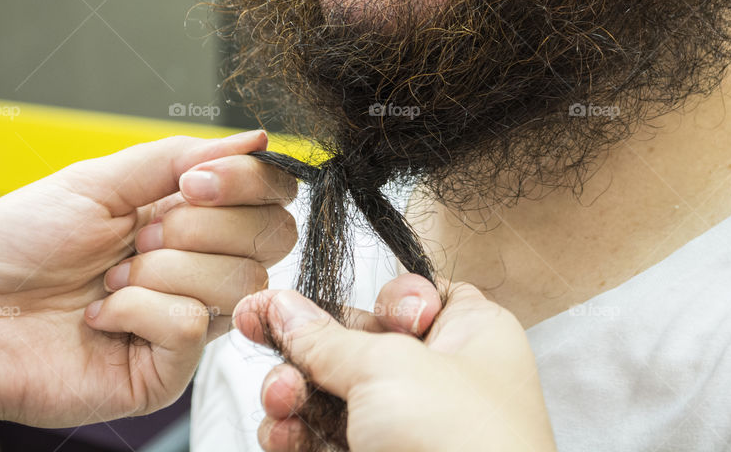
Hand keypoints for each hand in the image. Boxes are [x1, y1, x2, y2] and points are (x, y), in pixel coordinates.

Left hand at [0, 130, 296, 434]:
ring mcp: (189, 319)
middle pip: (272, 238)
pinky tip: (100, 314)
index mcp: (192, 216)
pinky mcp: (168, 369)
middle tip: (141, 234)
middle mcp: (201, 267)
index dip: (249, 183)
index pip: (271, 196)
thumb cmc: (19, 244)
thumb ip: (180, 157)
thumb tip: (257, 139)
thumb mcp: (98, 181)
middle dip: (202, 227)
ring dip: (162, 271)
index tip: (193, 182)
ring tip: (110, 279)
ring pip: (237, 282)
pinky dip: (138, 310)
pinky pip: (190, 326)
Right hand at [233, 274, 556, 451]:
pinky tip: (281, 434)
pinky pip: (326, 442)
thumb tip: (285, 309)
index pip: (416, 298)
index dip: (373, 298)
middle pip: (358, 346)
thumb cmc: (465, 444)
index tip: (325, 295)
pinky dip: (297, 437)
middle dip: (306, 347)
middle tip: (259, 331)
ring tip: (280, 398)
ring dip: (294, 393)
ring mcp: (410, 431)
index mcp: (471, 336)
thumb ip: (329, 338)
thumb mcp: (389, 368)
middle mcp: (443, 381)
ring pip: (334, 398)